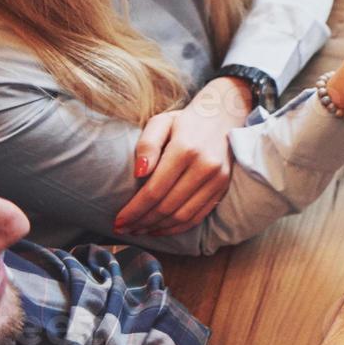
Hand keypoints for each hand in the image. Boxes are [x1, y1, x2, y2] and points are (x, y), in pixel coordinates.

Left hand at [113, 77, 251, 236]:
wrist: (225, 114)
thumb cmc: (186, 120)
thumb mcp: (161, 122)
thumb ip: (148, 145)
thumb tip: (139, 173)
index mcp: (186, 149)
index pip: (155, 190)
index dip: (134, 210)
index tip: (117, 221)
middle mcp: (205, 167)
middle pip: (167, 206)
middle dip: (142, 222)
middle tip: (124, 229)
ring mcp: (217, 179)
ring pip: (183, 216)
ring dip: (158, 228)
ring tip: (139, 230)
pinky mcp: (223, 187)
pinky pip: (198, 216)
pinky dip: (177, 228)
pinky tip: (160, 228)